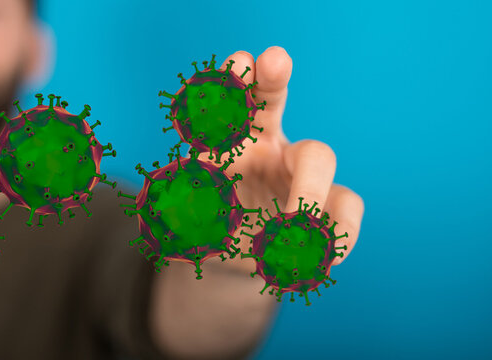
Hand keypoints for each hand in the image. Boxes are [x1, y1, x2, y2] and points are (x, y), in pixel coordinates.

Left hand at [204, 46, 363, 266]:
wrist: (242, 262)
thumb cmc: (216, 230)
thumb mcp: (193, 228)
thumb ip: (186, 220)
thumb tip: (174, 212)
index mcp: (226, 142)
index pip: (223, 106)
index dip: (230, 83)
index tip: (237, 63)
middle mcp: (265, 145)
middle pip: (271, 102)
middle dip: (272, 79)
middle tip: (274, 59)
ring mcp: (301, 172)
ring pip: (318, 157)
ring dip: (306, 191)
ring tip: (290, 228)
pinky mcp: (330, 204)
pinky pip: (345, 206)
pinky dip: (336, 233)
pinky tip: (321, 258)